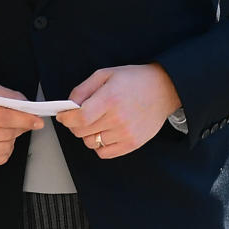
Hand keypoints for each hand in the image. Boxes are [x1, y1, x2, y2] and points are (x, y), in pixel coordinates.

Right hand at [0, 84, 43, 168]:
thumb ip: (7, 96)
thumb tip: (27, 107)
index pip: (4, 118)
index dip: (24, 120)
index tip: (37, 121)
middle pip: (7, 134)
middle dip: (19, 128)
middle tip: (20, 122)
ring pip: (6, 148)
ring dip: (11, 139)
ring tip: (3, 131)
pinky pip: (1, 159)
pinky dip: (5, 149)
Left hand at [62, 63, 180, 158]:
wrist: (164, 89)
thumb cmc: (134, 80)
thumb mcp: (105, 74)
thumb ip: (83, 90)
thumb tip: (68, 106)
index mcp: (110, 99)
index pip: (79, 118)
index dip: (66, 119)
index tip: (63, 116)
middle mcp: (118, 118)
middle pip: (81, 132)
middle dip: (75, 125)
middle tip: (80, 117)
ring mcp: (126, 133)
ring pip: (91, 143)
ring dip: (88, 134)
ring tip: (97, 122)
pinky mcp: (133, 144)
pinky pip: (104, 153)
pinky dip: (99, 145)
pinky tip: (105, 132)